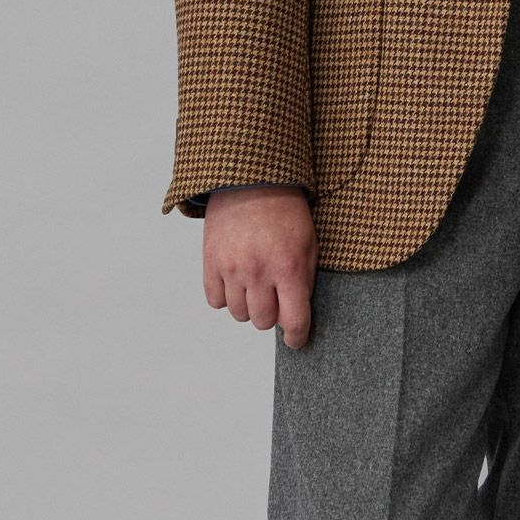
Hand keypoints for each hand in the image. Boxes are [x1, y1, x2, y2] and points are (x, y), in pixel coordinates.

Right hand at [203, 185, 317, 349]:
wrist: (251, 179)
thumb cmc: (286, 213)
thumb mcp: (309, 246)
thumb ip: (304, 284)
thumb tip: (293, 318)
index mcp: (288, 268)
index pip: (294, 322)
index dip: (297, 338)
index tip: (295, 340)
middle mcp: (258, 272)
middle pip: (263, 322)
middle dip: (272, 314)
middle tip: (275, 298)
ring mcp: (231, 267)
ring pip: (238, 314)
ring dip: (249, 306)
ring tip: (255, 287)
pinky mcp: (210, 261)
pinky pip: (215, 300)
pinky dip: (225, 297)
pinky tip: (235, 283)